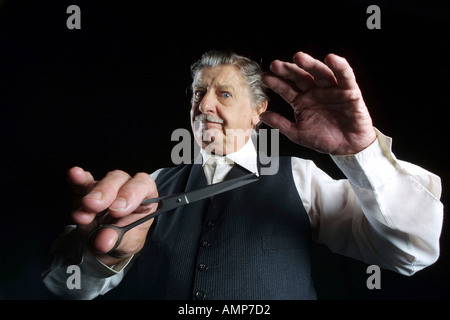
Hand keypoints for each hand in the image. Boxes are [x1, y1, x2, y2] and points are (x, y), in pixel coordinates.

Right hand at [67, 166, 157, 265]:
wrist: (107, 245)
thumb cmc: (125, 239)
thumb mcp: (127, 244)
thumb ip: (117, 240)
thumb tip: (103, 241)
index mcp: (145, 197)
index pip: (143, 186)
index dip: (131, 194)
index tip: (118, 209)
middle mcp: (126, 187)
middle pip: (119, 179)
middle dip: (107, 192)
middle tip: (96, 206)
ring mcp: (106, 187)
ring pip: (101, 182)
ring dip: (92, 194)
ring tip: (86, 207)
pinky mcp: (87, 191)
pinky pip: (83, 182)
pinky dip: (78, 179)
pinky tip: (73, 174)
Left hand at [260, 52, 376, 154]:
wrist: (347, 147)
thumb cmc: (324, 139)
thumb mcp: (298, 134)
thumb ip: (281, 124)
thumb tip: (262, 116)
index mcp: (301, 100)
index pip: (286, 88)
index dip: (276, 82)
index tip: (264, 77)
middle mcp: (314, 91)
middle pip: (300, 77)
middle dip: (288, 70)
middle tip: (276, 65)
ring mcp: (331, 89)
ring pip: (319, 73)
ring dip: (310, 64)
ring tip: (298, 57)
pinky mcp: (349, 90)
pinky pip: (345, 76)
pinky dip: (339, 66)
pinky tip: (331, 59)